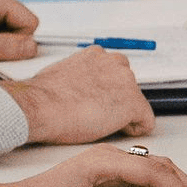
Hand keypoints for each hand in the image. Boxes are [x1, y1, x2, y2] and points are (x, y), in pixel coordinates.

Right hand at [4, 47, 154, 143]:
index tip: (97, 102)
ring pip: (136, 104)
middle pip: (128, 87)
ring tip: (100, 123)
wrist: (40, 107)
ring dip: (123, 115)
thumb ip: (80, 77)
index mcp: (97, 55)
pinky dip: (134, 130)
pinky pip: (146, 122)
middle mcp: (115, 63)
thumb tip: (80, 89)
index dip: (107, 92)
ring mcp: (126, 82)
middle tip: (97, 115)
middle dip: (117, 102)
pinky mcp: (132, 103)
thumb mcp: (62, 74)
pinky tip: (115, 131)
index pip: (114, 73)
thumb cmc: (43, 97)